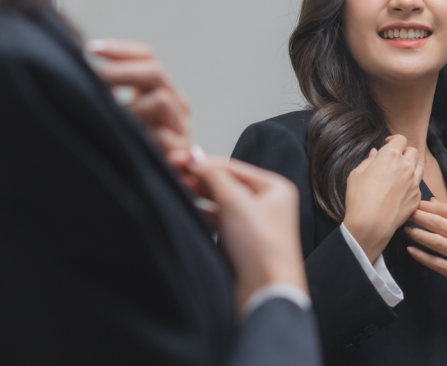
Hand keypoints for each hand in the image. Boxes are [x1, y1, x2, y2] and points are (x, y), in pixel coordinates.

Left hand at [89, 39, 190, 166]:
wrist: (147, 188)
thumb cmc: (127, 149)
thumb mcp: (116, 116)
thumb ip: (106, 93)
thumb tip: (82, 72)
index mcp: (160, 89)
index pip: (146, 57)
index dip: (120, 50)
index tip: (92, 50)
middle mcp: (175, 103)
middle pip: (155, 72)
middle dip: (122, 72)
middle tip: (94, 78)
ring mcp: (181, 126)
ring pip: (161, 100)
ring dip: (132, 107)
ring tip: (111, 119)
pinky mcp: (181, 150)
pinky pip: (162, 135)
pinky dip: (144, 135)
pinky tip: (127, 142)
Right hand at [187, 157, 306, 312]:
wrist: (265, 292)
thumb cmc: (262, 246)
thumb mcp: (235, 201)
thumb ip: (213, 176)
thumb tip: (195, 155)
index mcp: (275, 188)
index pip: (232, 167)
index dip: (203, 162)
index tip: (178, 159)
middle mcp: (267, 204)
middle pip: (226, 184)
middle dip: (199, 178)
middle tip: (171, 171)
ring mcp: (254, 225)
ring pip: (221, 203)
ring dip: (199, 195)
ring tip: (176, 188)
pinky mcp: (241, 244)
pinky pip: (219, 222)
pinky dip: (204, 215)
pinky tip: (189, 210)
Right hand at [342, 135, 423, 263]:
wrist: (371, 225)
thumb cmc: (359, 198)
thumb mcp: (356, 174)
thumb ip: (368, 160)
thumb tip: (375, 153)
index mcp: (390, 156)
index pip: (400, 139)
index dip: (394, 140)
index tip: (388, 144)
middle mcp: (406, 166)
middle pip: (413, 151)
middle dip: (404, 152)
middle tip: (394, 160)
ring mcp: (414, 182)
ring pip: (419, 167)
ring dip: (411, 166)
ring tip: (400, 174)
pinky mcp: (417, 197)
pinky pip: (418, 185)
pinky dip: (412, 184)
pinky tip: (400, 190)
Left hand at [405, 198, 446, 289]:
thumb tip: (433, 201)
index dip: (430, 207)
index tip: (416, 204)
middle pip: (441, 225)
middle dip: (421, 217)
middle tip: (407, 214)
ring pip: (438, 243)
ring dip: (420, 235)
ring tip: (407, 230)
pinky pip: (439, 264)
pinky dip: (423, 256)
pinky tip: (412, 250)